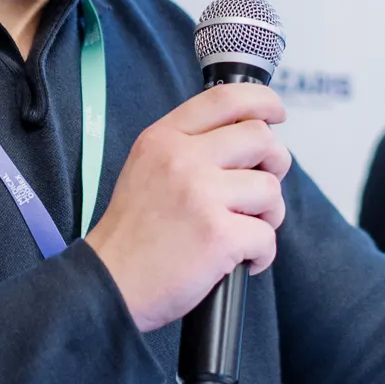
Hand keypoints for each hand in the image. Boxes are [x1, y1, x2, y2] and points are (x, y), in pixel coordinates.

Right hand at [88, 84, 291, 331]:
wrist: (108, 284)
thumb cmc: (132, 235)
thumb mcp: (147, 168)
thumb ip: (188, 147)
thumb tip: (248, 139)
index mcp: (164, 139)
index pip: (224, 99)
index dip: (262, 101)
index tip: (276, 113)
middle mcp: (182, 159)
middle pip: (261, 138)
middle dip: (276, 163)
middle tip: (261, 189)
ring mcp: (201, 195)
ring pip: (270, 189)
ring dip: (269, 215)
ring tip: (246, 231)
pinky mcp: (218, 234)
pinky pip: (267, 235)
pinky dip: (262, 254)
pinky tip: (242, 261)